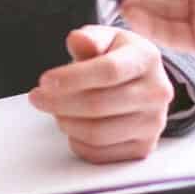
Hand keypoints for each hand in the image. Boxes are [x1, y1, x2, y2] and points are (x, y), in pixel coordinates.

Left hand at [27, 26, 174, 162]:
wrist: (141, 83)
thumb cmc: (118, 58)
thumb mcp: (105, 39)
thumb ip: (90, 39)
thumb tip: (78, 40)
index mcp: (147, 58)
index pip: (108, 71)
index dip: (72, 78)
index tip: (45, 81)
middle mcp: (157, 93)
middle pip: (99, 105)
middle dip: (59, 103)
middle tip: (37, 97)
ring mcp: (153, 124)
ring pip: (97, 133)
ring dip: (66, 123)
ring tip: (56, 110)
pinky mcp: (143, 148)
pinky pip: (99, 154)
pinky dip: (77, 142)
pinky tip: (73, 125)